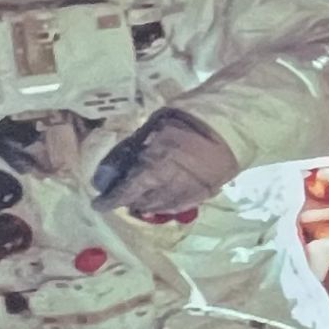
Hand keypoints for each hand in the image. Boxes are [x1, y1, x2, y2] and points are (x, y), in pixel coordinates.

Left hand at [94, 107, 238, 219]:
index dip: (110, 200)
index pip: (125, 192)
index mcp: (153, 169)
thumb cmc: (186, 121)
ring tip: (141, 202)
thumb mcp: (152, 128)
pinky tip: (164, 203)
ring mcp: (187, 192)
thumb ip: (131, 150)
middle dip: (129, 201)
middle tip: (123, 196)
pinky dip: (168, 206)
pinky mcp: (204, 193)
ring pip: (161, 207)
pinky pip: (180, 206)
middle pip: (141, 202)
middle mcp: (168, 186)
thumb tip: (110, 170)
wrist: (229, 125)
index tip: (98, 204)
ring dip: (147, 206)